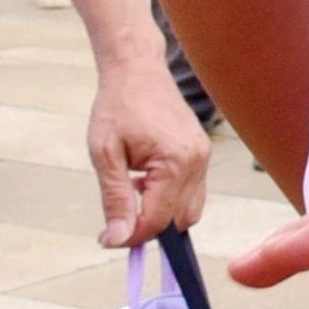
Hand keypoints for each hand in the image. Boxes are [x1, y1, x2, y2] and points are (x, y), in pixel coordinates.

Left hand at [81, 43, 206, 248]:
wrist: (137, 69)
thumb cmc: (118, 106)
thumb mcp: (105, 154)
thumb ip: (115, 198)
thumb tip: (117, 238)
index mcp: (176, 162)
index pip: (159, 220)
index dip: (131, 236)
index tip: (106, 239)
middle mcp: (198, 162)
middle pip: (179, 221)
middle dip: (148, 225)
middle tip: (116, 215)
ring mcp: (203, 157)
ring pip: (189, 210)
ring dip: (160, 212)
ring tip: (131, 190)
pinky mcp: (201, 153)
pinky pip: (191, 192)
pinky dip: (168, 197)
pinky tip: (144, 180)